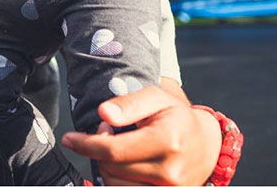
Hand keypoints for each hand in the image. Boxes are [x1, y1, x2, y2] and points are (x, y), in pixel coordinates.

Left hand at [61, 86, 221, 185]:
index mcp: (167, 141)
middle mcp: (170, 171)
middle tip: (109, 132)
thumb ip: (128, 104)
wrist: (207, 144)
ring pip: (115, 184)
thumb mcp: (155, 99)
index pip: (113, 150)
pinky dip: (118, 180)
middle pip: (111, 168)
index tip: (69, 138)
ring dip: (108, 166)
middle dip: (100, 149)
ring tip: (121, 148)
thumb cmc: (176, 117)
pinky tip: (124, 165)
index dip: (86, 144)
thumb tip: (103, 114)